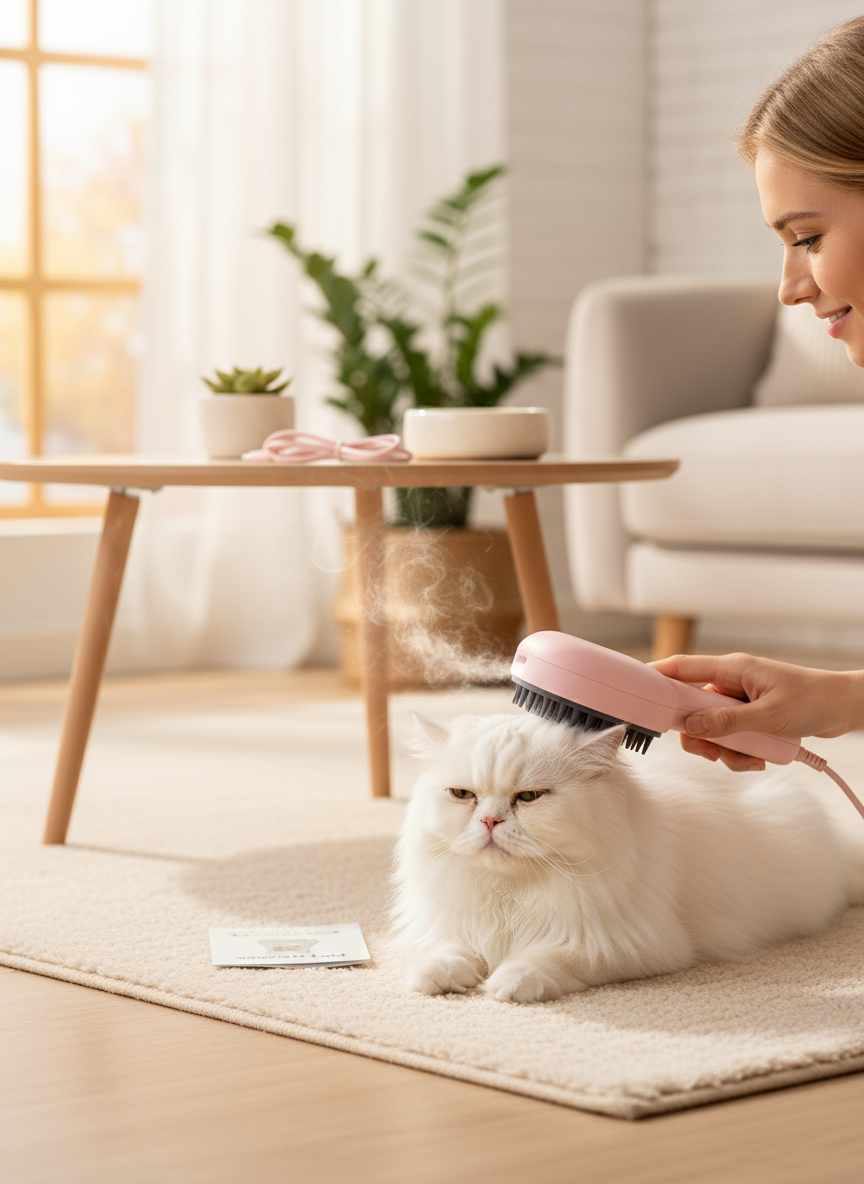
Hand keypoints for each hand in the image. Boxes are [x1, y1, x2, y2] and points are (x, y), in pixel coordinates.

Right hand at [650, 652, 863, 772]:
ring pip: (710, 729)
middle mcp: (730, 683)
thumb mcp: (769, 715)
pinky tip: (759, 757)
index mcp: (731, 668)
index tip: (633, 693)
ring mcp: (738, 701)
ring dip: (723, 750)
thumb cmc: (814, 699)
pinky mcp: (748, 718)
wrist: (844, 708)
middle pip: (691, 708)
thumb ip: (728, 721)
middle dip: (698, 735)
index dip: (653, 678)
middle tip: (709, 751)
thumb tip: (692, 727)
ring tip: (748, 758)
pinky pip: (728, 738)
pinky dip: (738, 753)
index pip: (680, 668)